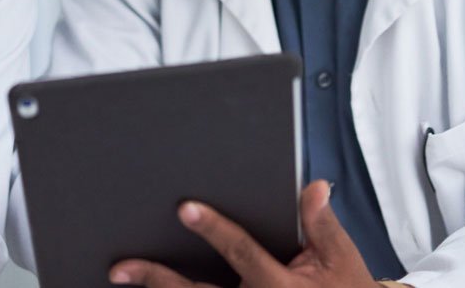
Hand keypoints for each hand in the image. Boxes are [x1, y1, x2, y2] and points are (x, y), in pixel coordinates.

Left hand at [109, 180, 388, 287]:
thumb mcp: (342, 257)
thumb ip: (322, 223)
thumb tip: (314, 187)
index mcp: (279, 286)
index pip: (240, 253)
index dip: (213, 229)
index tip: (185, 208)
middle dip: (157, 279)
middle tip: (122, 267)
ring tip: (122, 276)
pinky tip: (146, 285)